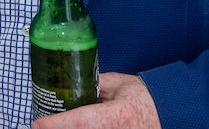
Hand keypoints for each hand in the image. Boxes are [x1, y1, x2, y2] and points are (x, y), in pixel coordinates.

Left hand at [32, 73, 160, 128]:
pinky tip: (69, 128)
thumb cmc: (145, 99)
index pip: (82, 122)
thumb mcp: (118, 84)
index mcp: (118, 115)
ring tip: (52, 128)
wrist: (170, 115)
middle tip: (42, 126)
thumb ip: (93, 85)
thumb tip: (69, 84)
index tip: (38, 123)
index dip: (57, 125)